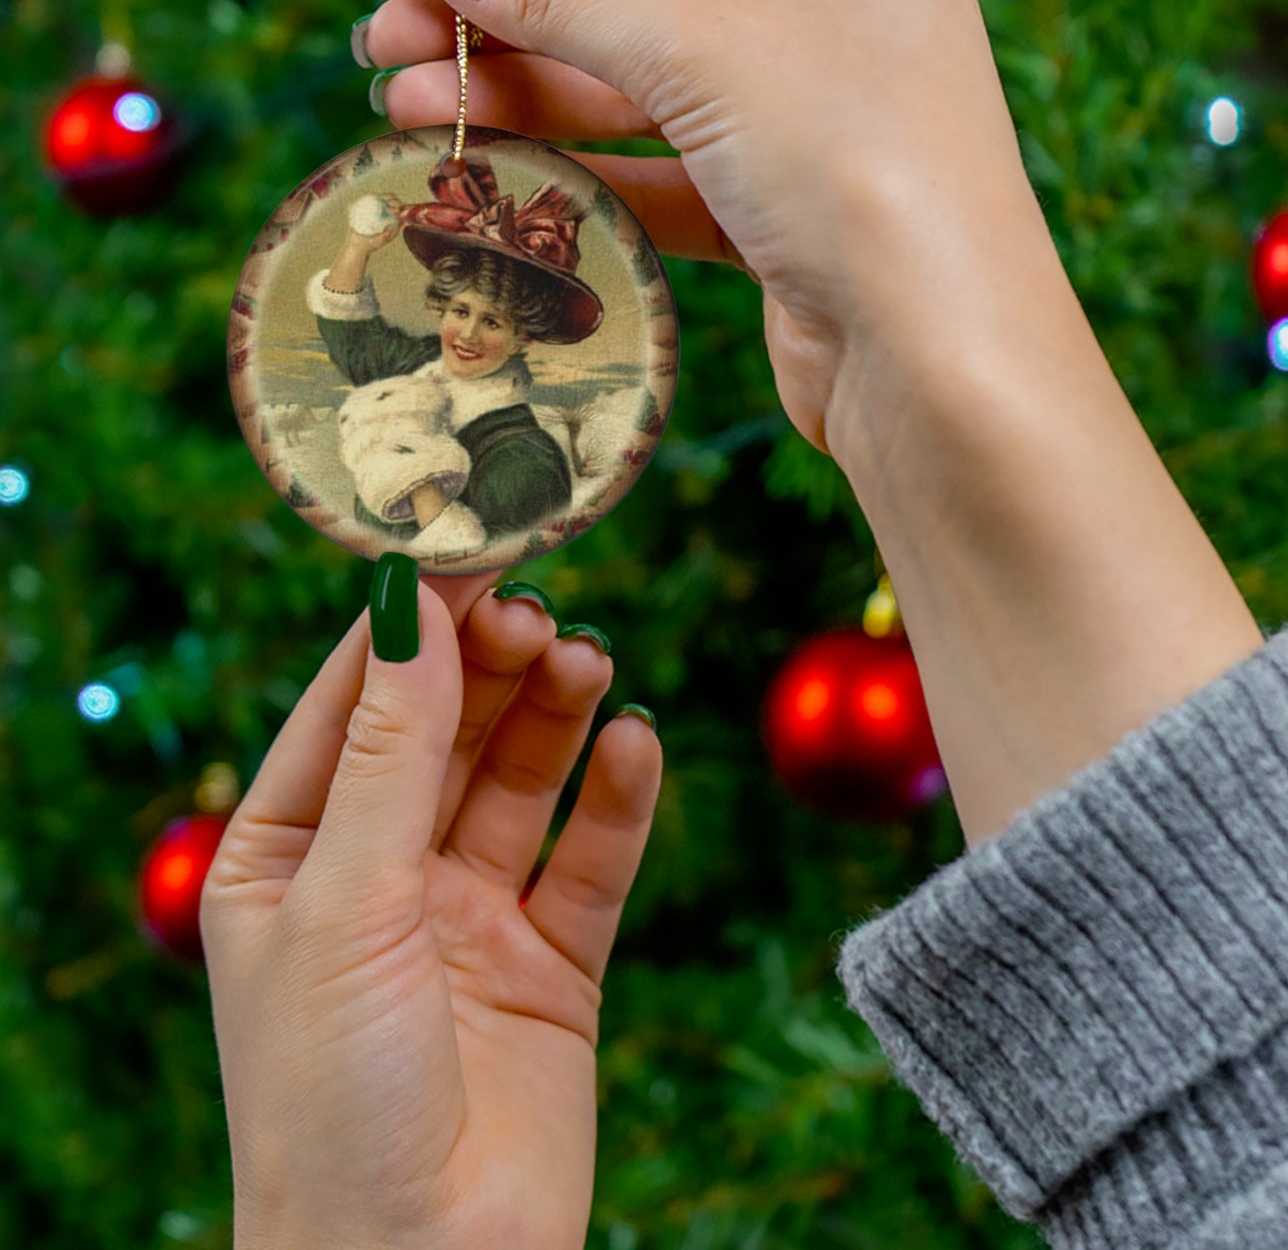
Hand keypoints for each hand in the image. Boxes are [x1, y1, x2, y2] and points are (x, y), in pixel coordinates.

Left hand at [201, 573, 661, 1249]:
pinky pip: (590, 860)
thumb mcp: (346, 900)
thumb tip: (412, 606)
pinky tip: (635, 745)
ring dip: (555, 717)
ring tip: (589, 661)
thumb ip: (391, 751)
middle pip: (447, 732)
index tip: (470, 551)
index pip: (353, 706)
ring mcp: (469, 918)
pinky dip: (617, 799)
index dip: (411, 628)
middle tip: (541, 611)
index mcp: (289, 857)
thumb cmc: (331, 1098)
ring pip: (521, 782)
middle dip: (491, 667)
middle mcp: (379, 877)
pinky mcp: (552, 964)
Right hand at [363, 0, 1056, 457]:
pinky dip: (582, 177)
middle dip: (509, 24)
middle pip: (637, 0)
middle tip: (385, 47)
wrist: (938, 365)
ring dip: (527, 102)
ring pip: (641, 94)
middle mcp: (834, 14)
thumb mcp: (706, 56)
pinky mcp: (783, 213)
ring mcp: (810, 119)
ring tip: (407, 113)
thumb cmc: (857, 171)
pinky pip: (663, 176)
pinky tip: (493, 177)